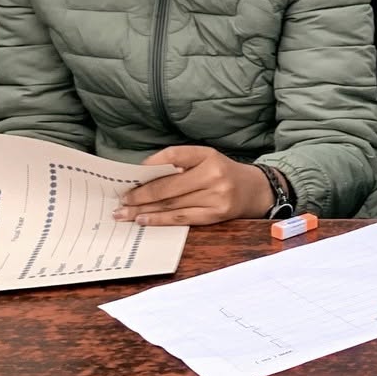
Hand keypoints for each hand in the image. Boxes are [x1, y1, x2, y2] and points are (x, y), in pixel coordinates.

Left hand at [116, 145, 272, 226]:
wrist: (255, 190)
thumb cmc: (223, 173)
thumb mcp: (206, 159)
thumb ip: (179, 164)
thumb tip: (143, 177)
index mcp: (208, 154)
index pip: (173, 155)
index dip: (149, 166)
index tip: (130, 176)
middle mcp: (213, 174)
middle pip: (168, 186)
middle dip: (140, 195)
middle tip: (122, 200)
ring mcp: (216, 195)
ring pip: (172, 204)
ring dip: (144, 210)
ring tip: (125, 213)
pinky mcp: (216, 214)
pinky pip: (182, 218)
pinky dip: (160, 220)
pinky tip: (145, 221)